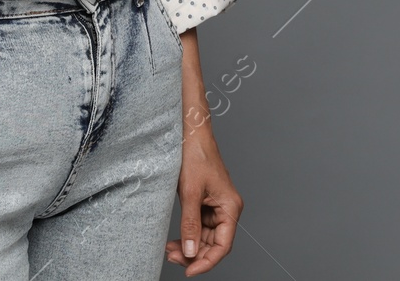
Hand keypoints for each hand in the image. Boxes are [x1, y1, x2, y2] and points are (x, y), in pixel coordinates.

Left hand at [166, 126, 241, 274]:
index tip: (189, 271)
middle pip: (214, 244)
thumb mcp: (190, 193)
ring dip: (189, 246)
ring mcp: (216, 206)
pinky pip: (199, 226)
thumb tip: (190, 252)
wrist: (190, 133)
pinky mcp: (205, 202)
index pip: (223, 246)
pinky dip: (188, 234)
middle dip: (194, 254)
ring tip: (169, 250)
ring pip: (205, 237)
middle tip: (171, 257)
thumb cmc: (196, 156)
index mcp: (230, 207)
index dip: (207, 262)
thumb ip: (190, 225)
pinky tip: (175, 239)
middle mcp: (226, 209)